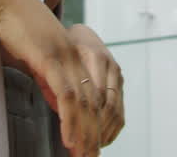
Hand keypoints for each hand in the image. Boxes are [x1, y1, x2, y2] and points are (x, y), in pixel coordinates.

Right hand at [0, 0, 103, 155]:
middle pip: (94, 104)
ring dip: (85, 134)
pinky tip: (70, 140)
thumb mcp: (36, 57)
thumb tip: (59, 102)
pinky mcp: (51, 59)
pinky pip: (66, 97)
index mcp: (75, 54)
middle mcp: (76, 57)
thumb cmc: (15, 26)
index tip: (91, 144)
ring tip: (83, 155)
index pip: (93, 96)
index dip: (95, 122)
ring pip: (84, 104)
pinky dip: (70, 121)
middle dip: (94, 134)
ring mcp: (66, 57)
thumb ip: (49, 78)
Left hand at [67, 24, 124, 147]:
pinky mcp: (120, 81)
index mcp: (93, 56)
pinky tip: (101, 140)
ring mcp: (117, 74)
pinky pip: (120, 109)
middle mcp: (109, 65)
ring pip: (115, 111)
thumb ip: (56, 80)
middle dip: (93, 133)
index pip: (93, 97)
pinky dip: (112, 128)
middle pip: (105, 108)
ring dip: (102, 134)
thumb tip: (60, 108)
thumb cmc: (64, 45)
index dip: (82, 122)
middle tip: (83, 153)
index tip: (72, 141)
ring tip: (91, 150)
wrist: (83, 32)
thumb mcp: (55, 57)